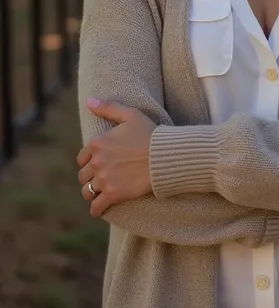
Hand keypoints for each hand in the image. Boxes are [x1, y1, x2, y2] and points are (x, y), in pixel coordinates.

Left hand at [77, 99, 155, 216]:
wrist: (164, 155)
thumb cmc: (149, 133)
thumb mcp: (130, 114)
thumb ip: (108, 107)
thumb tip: (89, 101)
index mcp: (98, 143)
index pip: (82, 158)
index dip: (88, 161)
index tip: (96, 164)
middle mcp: (97, 162)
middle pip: (83, 175)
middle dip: (89, 177)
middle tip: (98, 179)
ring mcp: (104, 179)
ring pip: (87, 191)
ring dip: (91, 192)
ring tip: (98, 193)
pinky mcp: (113, 194)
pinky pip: (96, 206)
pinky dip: (96, 209)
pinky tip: (100, 208)